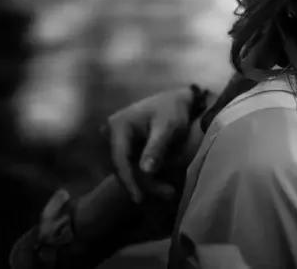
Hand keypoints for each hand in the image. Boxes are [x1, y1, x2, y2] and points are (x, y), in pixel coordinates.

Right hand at [103, 87, 196, 202]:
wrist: (183, 100)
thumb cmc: (174, 109)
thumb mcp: (168, 126)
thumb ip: (156, 147)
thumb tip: (145, 171)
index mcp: (119, 125)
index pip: (120, 158)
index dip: (129, 179)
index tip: (139, 196)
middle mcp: (113, 134)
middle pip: (123, 167)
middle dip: (142, 184)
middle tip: (167, 194)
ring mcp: (121, 143)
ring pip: (129, 170)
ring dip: (147, 183)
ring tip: (170, 191)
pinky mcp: (129, 148)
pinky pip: (134, 167)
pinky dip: (148, 177)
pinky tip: (163, 185)